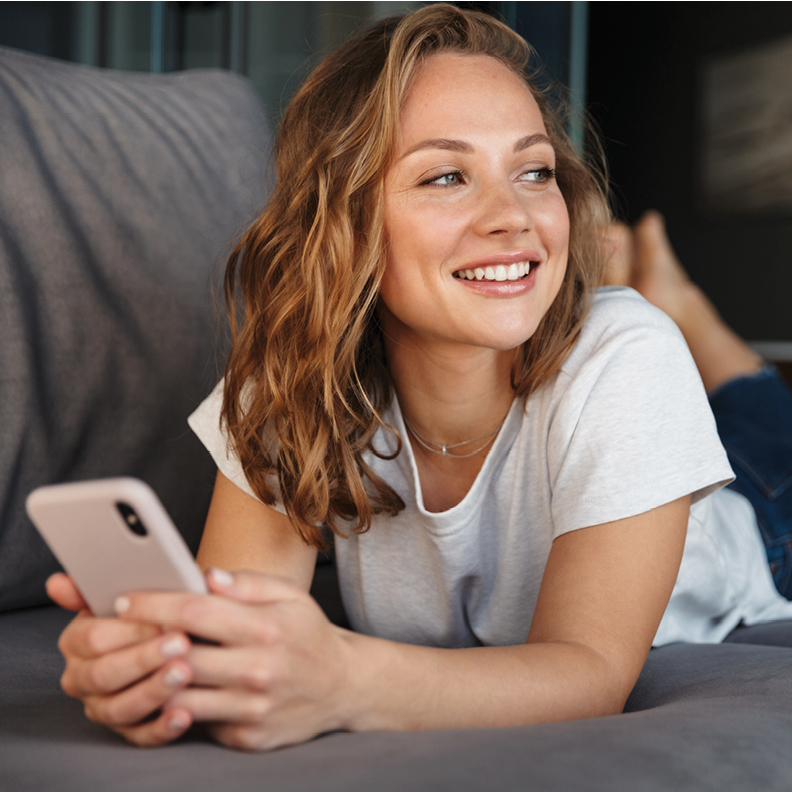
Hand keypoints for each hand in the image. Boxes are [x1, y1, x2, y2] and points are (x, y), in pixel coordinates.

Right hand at [46, 573, 193, 745]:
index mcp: (76, 641)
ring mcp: (102, 706)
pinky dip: (162, 728)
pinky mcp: (127, 729)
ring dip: (153, 691)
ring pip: (120, 708)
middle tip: (181, 643)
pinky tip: (184, 714)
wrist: (171, 640)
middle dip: (145, 658)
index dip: (129, 630)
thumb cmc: (147, 614)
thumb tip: (58, 583)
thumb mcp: (125, 594)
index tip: (163, 621)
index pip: (94, 638)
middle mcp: (82, 677)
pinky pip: (140, 736)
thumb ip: (90, 587)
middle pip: (105, 673)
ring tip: (185, 673)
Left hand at [116, 569, 352, 750]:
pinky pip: (199, 723)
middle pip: (181, 656)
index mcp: (266, 628)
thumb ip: (247, 583)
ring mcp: (252, 708)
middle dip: (144, 643)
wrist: (342, 686)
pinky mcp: (247, 736)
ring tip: (139, 663)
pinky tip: (169, 691)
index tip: (124, 599)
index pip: (196, 611)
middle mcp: (258, 670)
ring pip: (183, 697)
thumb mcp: (289, 595)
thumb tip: (206, 575)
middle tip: (119, 632)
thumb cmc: (307, 633)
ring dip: (156, 680)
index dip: (154, 604)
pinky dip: (179, 707)